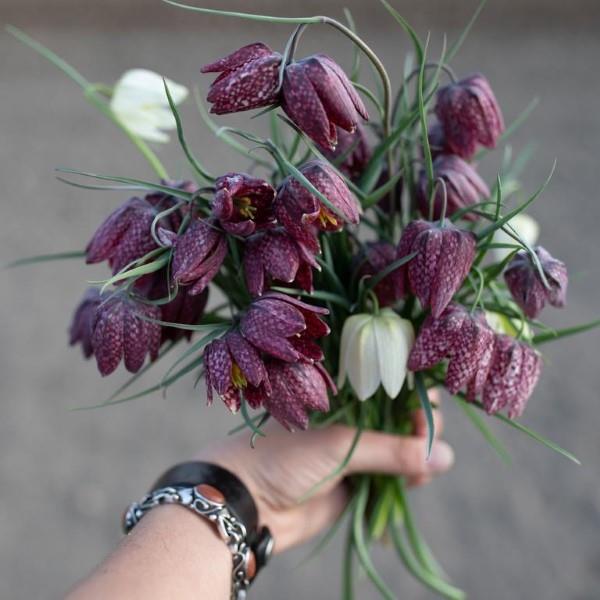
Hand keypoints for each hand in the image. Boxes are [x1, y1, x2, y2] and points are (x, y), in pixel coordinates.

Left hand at [197, 395, 453, 552]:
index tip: (426, 406)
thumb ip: (392, 450)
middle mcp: (352, 413)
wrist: (247, 503)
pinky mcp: (357, 476)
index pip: (389, 378)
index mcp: (342, 390)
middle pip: (402, 412)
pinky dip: (408, 476)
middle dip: (420, 426)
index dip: (412, 388)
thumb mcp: (338, 446)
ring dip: (418, 454)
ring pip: (401, 444)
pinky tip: (414, 482)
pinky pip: (393, 473)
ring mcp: (356, 445)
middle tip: (425, 443)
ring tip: (420, 471)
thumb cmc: (283, 457)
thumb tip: (444, 455)